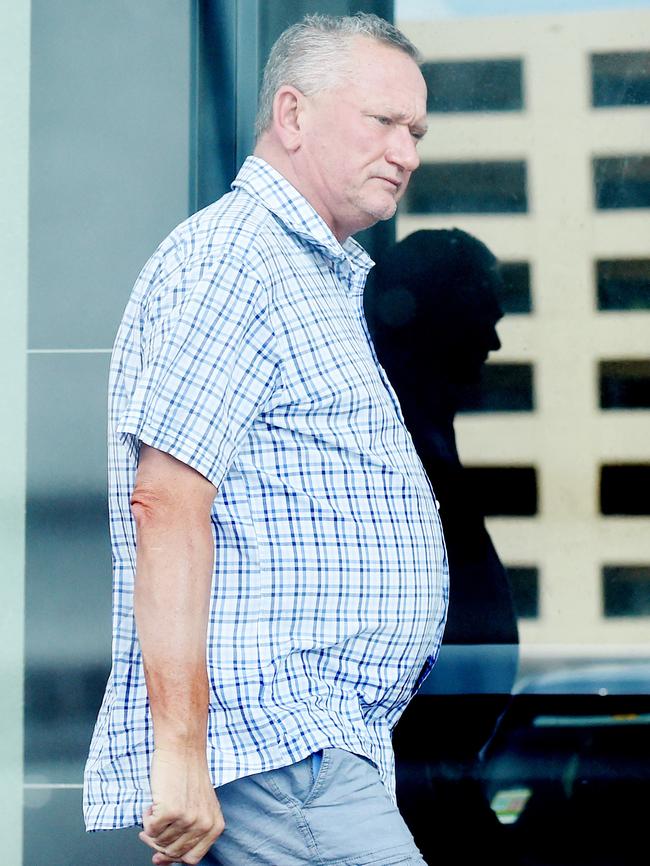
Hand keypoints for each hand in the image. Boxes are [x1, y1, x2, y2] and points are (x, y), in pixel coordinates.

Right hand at [139, 747, 224, 863]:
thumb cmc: (188, 773)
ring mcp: (188, 819)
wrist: (183, 748)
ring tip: (158, 806)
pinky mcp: (171, 812)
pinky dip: (147, 818)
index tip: (160, 854)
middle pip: (173, 853)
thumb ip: (189, 833)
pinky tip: (153, 803)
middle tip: (154, 825)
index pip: (192, 859)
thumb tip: (163, 860)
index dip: (173, 857)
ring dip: (153, 827)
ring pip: (159, 842)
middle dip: (158, 842)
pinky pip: (150, 830)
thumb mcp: (200, 807)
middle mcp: (204, 825)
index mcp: (215, 826)